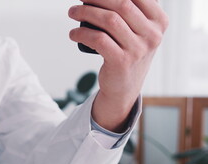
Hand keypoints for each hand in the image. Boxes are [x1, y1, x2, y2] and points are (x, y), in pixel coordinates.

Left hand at [68, 0, 167, 131]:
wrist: (124, 87)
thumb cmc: (127, 53)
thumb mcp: (138, 31)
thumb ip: (131, 11)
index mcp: (159, 21)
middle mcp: (152, 35)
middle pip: (122, 4)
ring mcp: (138, 49)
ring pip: (109, 20)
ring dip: (85, 12)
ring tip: (72, 12)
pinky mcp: (121, 62)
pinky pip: (98, 39)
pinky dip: (82, 33)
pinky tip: (74, 33)